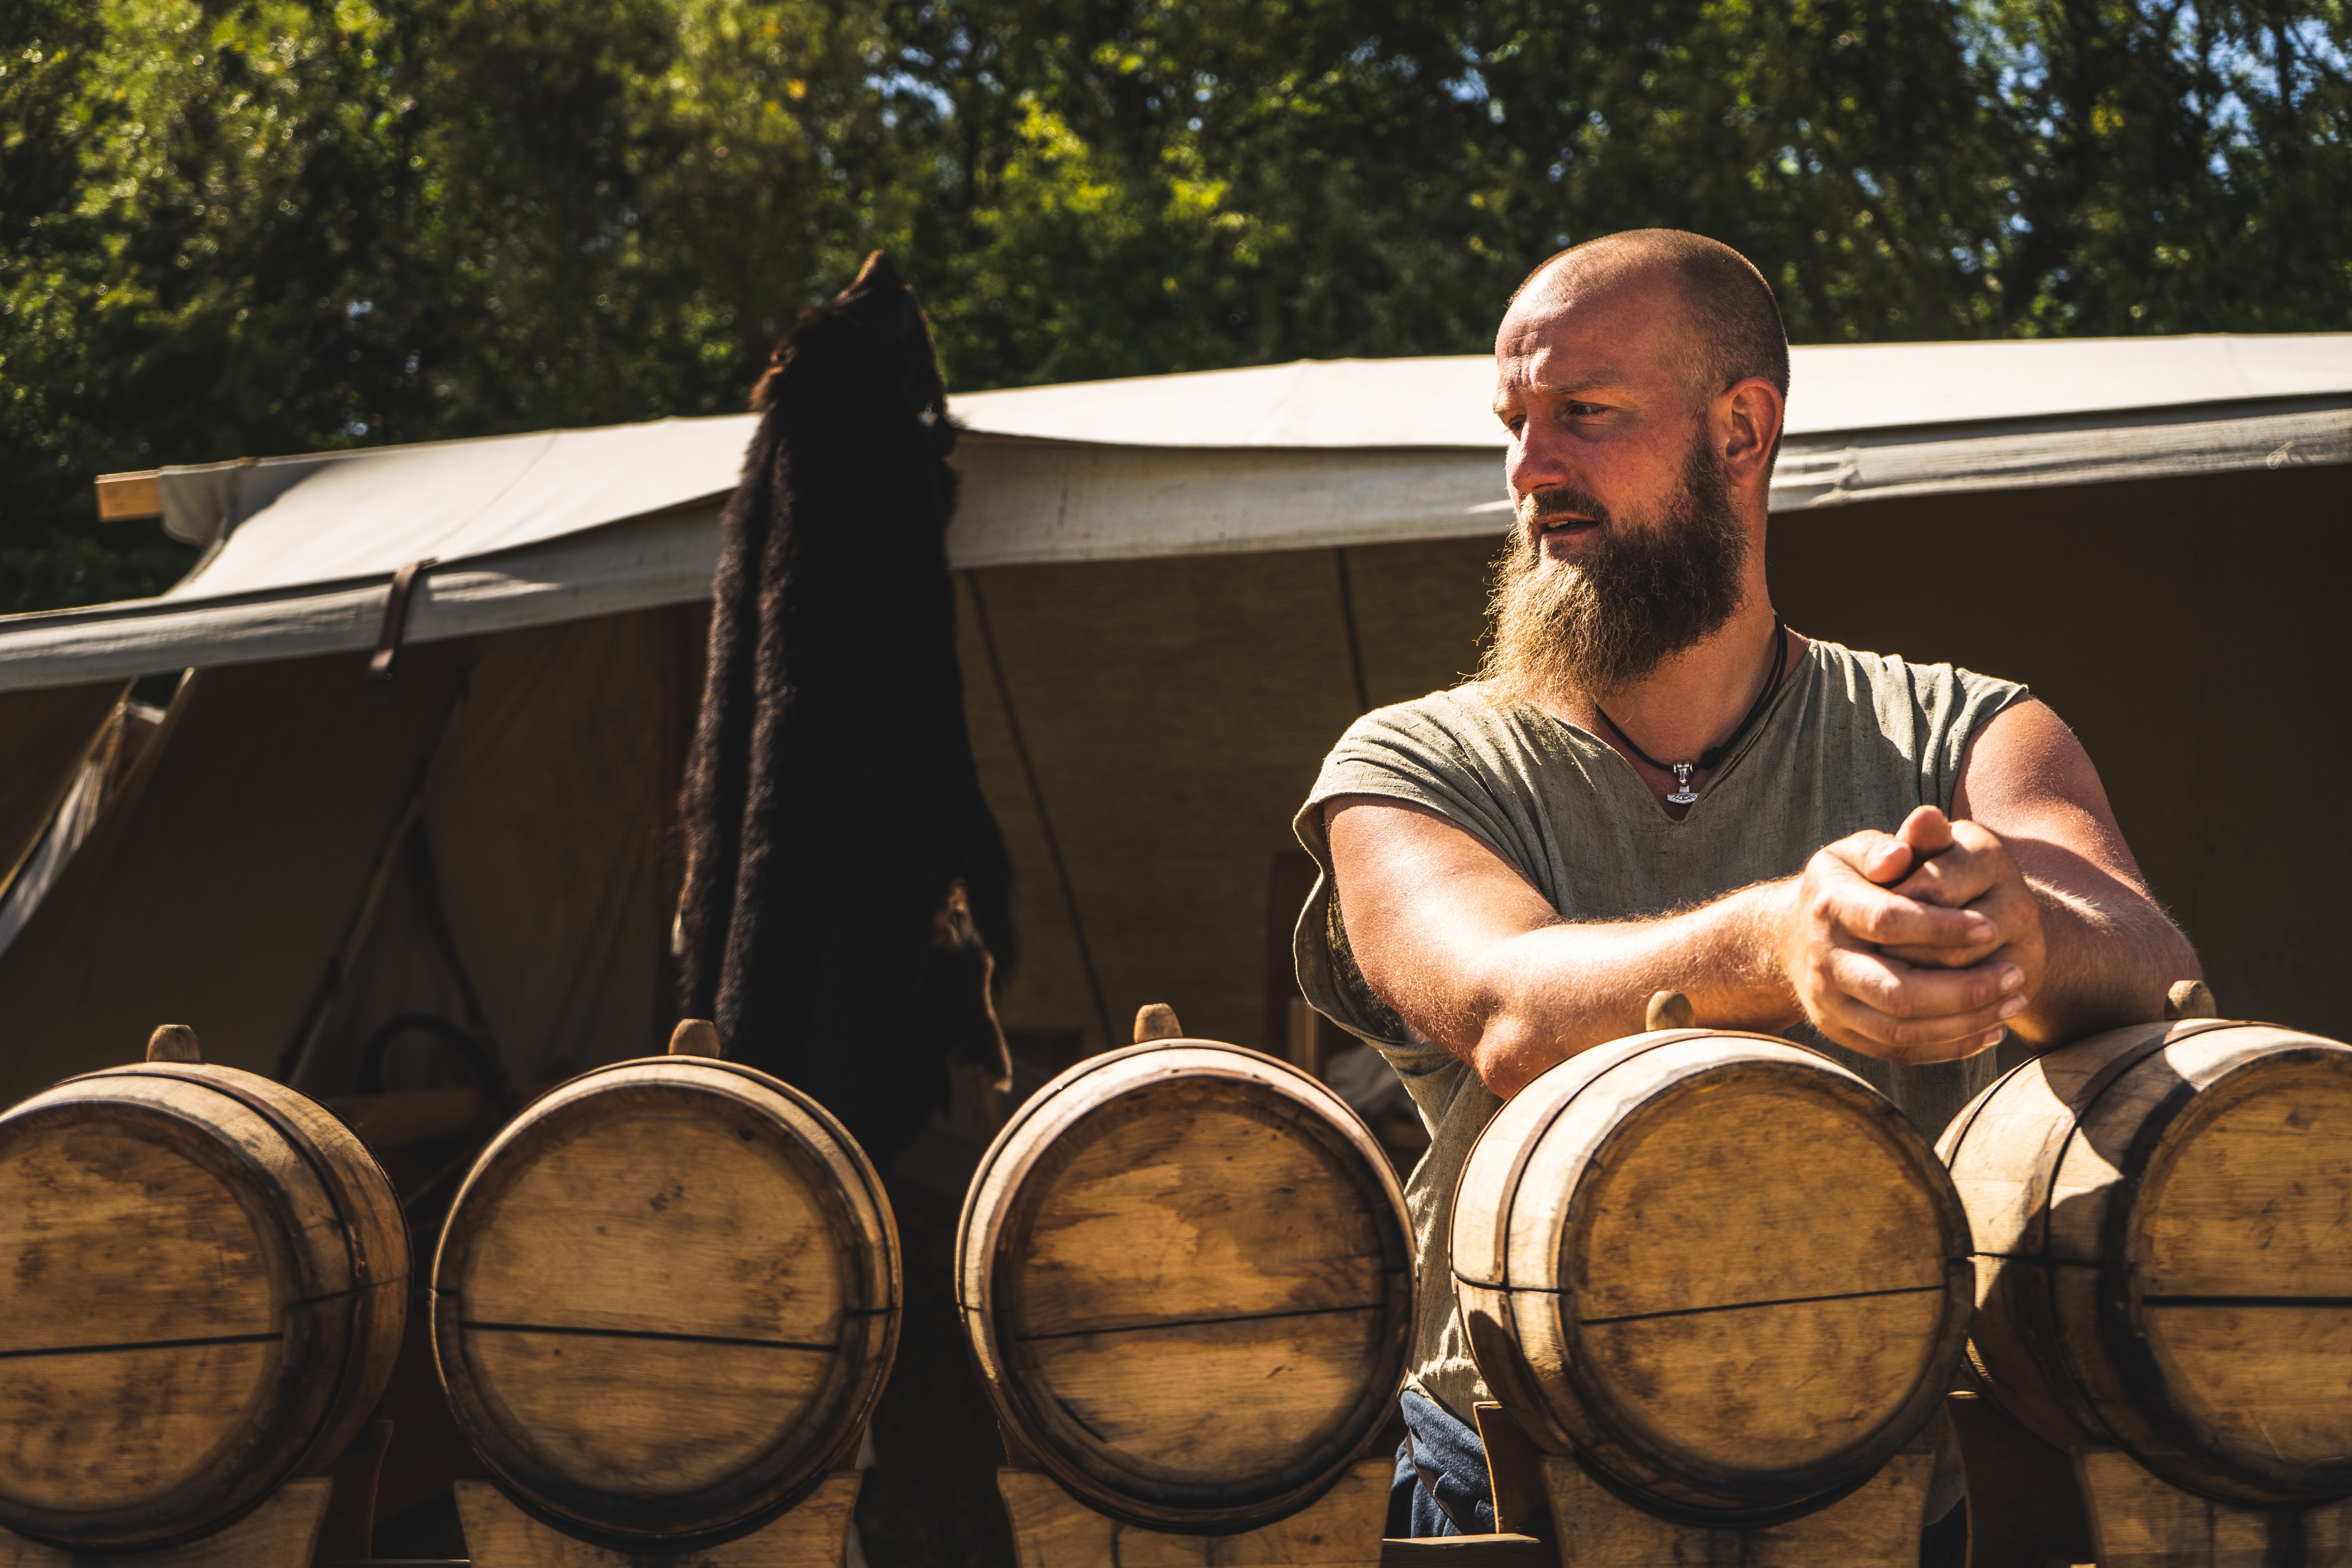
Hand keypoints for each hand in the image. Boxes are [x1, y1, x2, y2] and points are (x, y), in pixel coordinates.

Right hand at [1781, 807, 2033, 1062]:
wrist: (1789, 937)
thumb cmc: (1844, 886)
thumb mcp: (1854, 852)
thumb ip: (1892, 841)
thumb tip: (1924, 825)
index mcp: (1829, 906)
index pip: (1888, 922)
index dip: (1942, 927)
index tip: (1993, 926)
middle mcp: (1824, 960)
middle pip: (1897, 992)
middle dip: (1965, 990)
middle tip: (2017, 975)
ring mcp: (1830, 1003)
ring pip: (1902, 1030)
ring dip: (1965, 1022)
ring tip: (2013, 1001)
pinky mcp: (1841, 1032)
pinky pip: (1900, 1052)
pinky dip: (1949, 1046)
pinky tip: (1989, 1029)